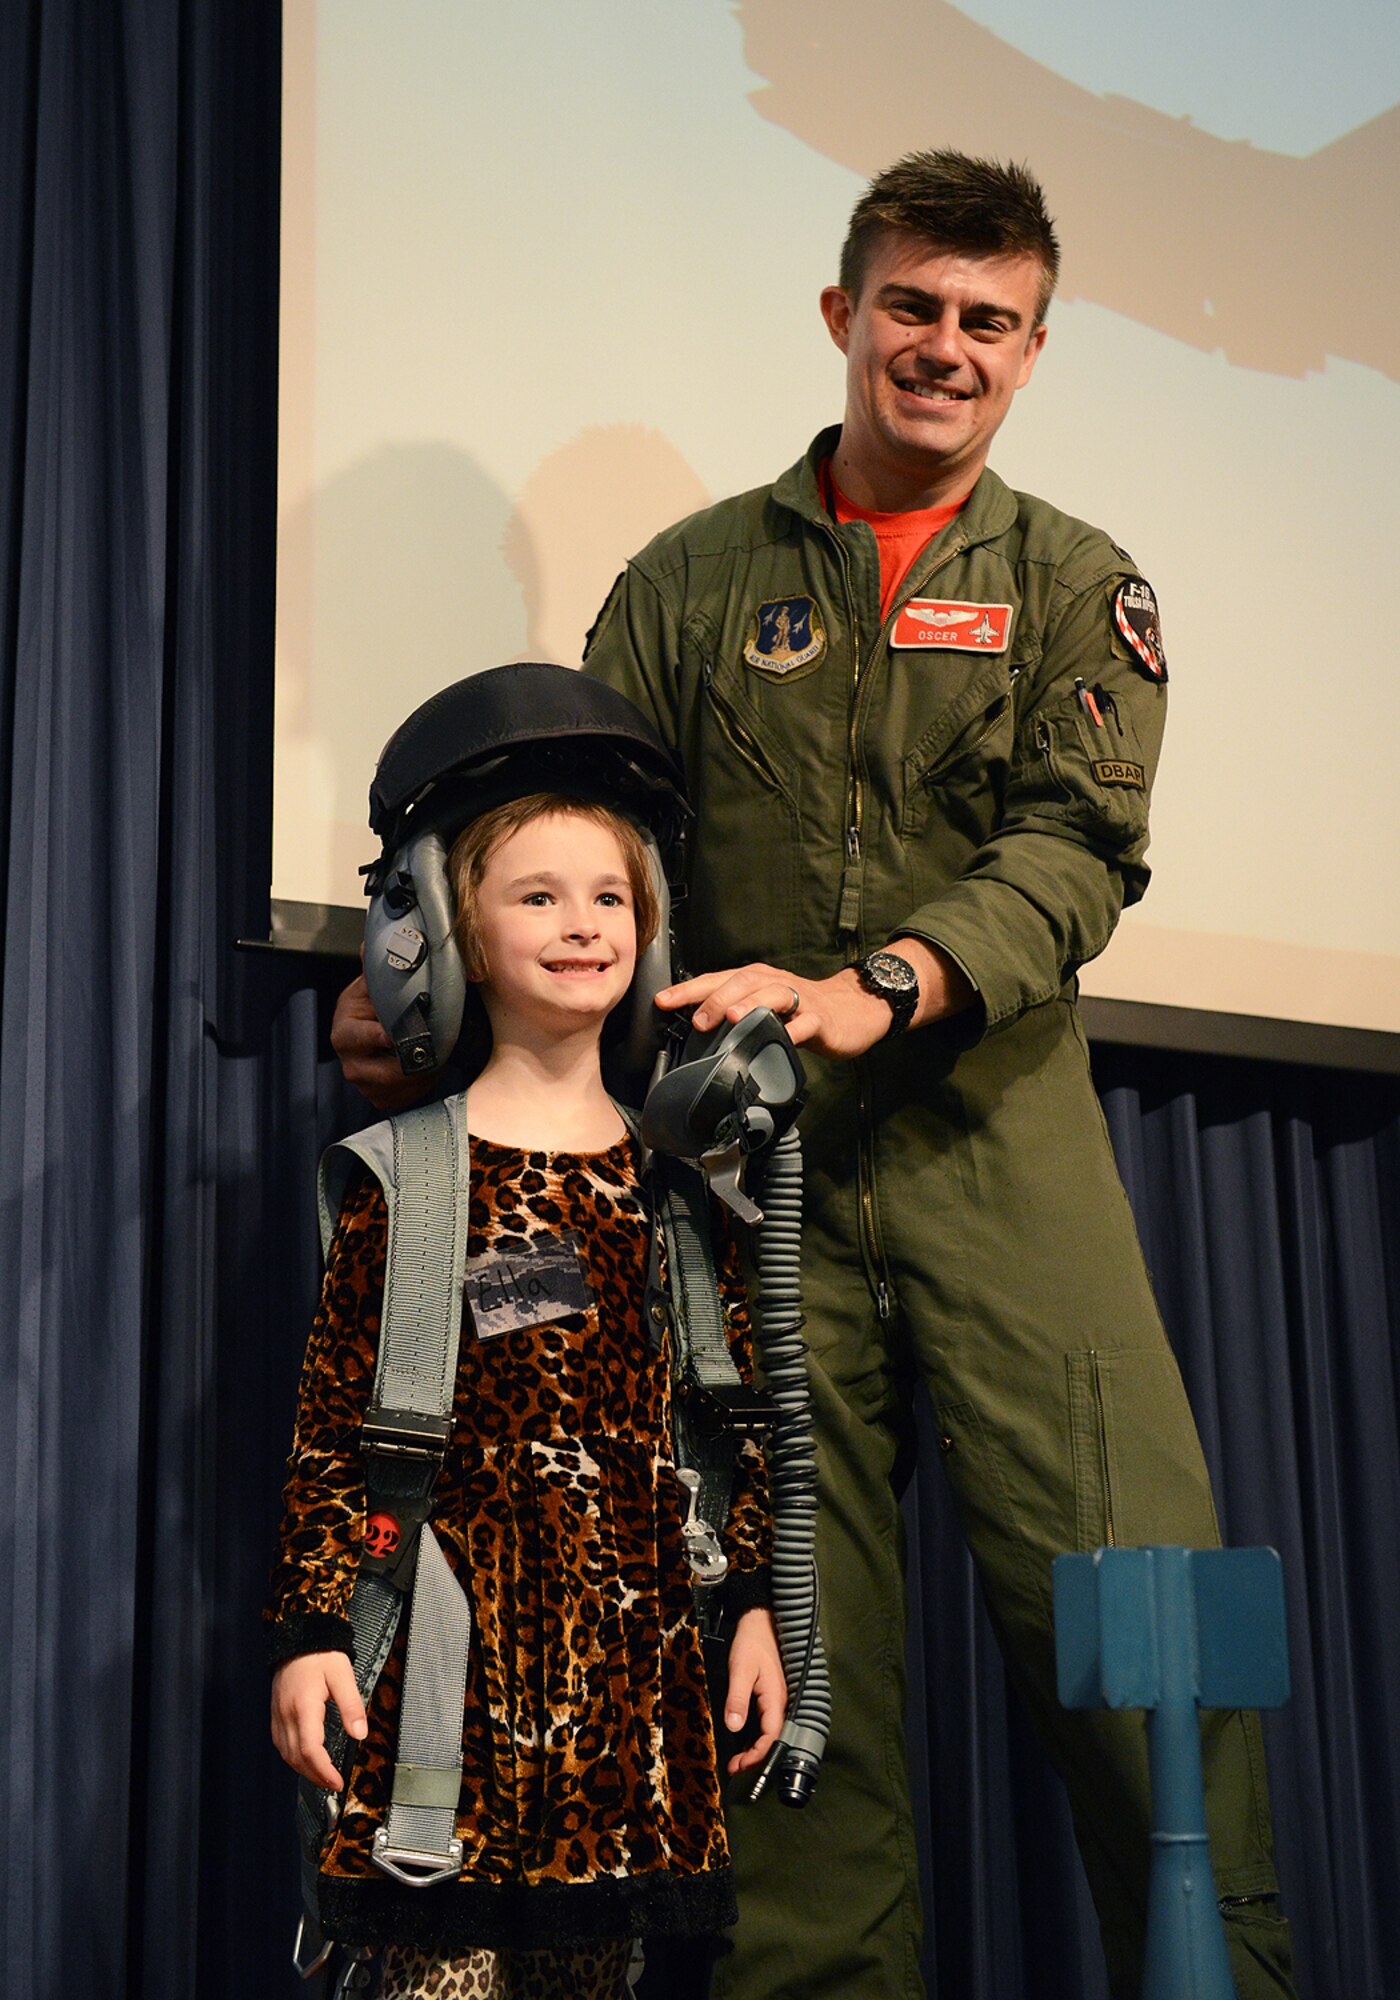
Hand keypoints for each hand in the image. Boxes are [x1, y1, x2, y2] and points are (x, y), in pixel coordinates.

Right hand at [270, 1650, 366, 1788]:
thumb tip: (360, 1734)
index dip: (323, 1771)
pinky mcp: (276, 1713)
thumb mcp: (343, 1676)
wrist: (299, 1635)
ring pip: (286, 1754)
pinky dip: (293, 1757)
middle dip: (315, 1776)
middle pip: (296, 1758)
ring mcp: (278, 1714)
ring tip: (323, 1775)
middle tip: (334, 1783)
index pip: (310, 1750)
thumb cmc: (321, 1654)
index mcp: (303, 1707)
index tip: (337, 1782)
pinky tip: (305, 1758)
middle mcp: (286, 1714)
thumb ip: (351, 1706)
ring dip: (303, 1769)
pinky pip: (281, 1743)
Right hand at [331, 971, 437, 1111]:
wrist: (374, 1031)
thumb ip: (375, 971)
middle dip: (413, 1061)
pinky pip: (405, 1097)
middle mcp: (350, 1062)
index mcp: (344, 1031)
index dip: (382, 1037)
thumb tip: (369, 945)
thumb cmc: (373, 1006)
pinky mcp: (378, 1098)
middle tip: (437, 1047)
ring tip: (437, 1055)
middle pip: (385, 1071)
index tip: (399, 1036)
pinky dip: (421, 1085)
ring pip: (399, 1087)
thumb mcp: (372, 987)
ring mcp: (363, 1084)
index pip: (361, 1038)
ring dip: (422, 1073)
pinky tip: (428, 1068)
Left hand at [657, 936, 970, 1062]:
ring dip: (750, 1005)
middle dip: (716, 999)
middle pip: (742, 982)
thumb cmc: (801, 1011)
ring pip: (773, 996)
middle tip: (696, 1019)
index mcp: (755, 981)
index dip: (688, 990)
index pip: (716, 980)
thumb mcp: (764, 1008)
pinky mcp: (820, 1019)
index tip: (661, 1001)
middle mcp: (774, 983)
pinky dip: (794, 1030)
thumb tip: (693, 1029)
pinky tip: (784, 1039)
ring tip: (732, 1019)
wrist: (853, 1010)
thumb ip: (735, 1015)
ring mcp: (799, 1000)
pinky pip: (806, 1023)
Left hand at [724, 1607, 786, 1774]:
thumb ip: (737, 1699)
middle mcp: (781, 1703)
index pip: (771, 1737)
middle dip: (755, 1757)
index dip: (757, 1755)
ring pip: (770, 1732)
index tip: (740, 1766)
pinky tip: (745, 1740)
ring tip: (737, 1760)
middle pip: (773, 1739)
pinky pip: (767, 1722)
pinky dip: (757, 1736)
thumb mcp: (740, 1670)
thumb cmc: (752, 1643)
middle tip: (735, 1768)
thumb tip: (734, 1727)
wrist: (760, 1621)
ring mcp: (778, 1700)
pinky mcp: (772, 1696)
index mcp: (776, 1699)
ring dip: (755, 1748)